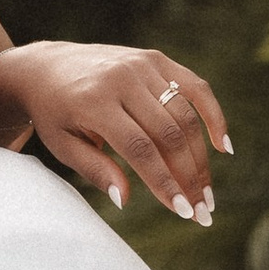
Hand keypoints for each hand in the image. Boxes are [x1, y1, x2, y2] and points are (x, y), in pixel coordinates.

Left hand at [0, 40, 230, 219]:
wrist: (46, 67)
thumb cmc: (54, 114)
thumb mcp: (62, 145)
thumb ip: (95, 170)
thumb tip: (125, 199)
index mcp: (94, 102)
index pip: (139, 148)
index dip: (164, 181)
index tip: (182, 211)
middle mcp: (121, 78)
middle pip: (168, 133)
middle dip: (189, 176)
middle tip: (201, 211)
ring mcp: (141, 64)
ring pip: (185, 115)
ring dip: (201, 157)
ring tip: (206, 192)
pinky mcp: (155, 58)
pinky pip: (195, 87)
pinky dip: (213, 115)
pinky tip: (221, 146)